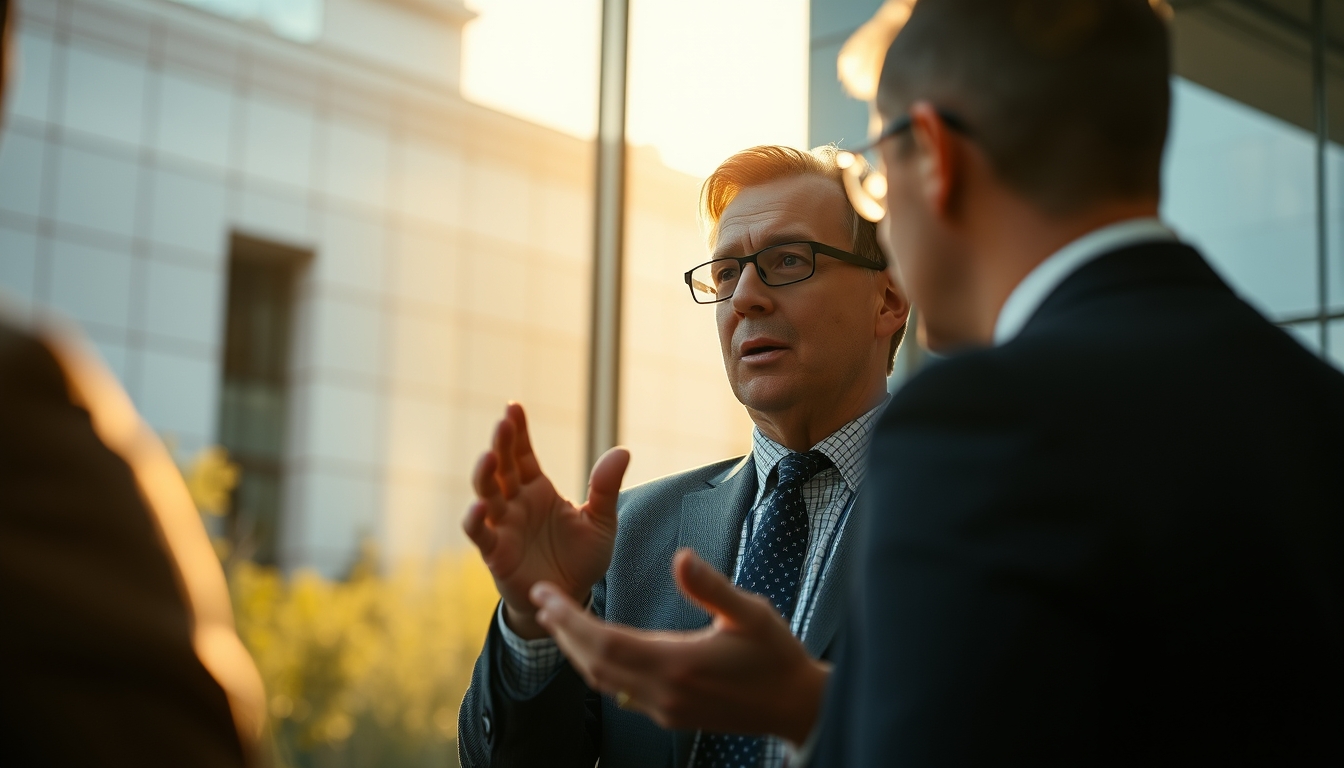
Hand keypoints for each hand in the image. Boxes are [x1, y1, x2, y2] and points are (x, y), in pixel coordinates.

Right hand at [462, 403, 629, 638]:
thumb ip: (606, 488)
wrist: (571, 598)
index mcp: (537, 489)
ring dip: (483, 476)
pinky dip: (476, 520)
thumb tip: (623, 450)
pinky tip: (480, 506)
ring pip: (486, 494)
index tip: (514, 407)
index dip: (517, 431)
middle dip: (500, 444)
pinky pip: (480, 533)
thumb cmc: (581, 558)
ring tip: (488, 457)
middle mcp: (516, 503)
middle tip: (504, 423)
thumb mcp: (602, 522)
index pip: (522, 454)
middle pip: (502, 467)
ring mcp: (503, 526)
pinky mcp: (495, 553)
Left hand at [531, 548, 830, 743]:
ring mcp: (666, 709)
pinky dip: (598, 668)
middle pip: (595, 664)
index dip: (570, 620)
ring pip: (603, 682)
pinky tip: (594, 649)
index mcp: (679, 663)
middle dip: (563, 632)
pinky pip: (620, 692)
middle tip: (540, 601)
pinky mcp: (671, 715)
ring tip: (558, 620)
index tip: (546, 596)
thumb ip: (711, 586)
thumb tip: (680, 556)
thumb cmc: (776, 655)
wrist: (796, 706)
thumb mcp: (751, 613)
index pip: (605, 642)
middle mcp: (665, 692)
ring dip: (577, 651)